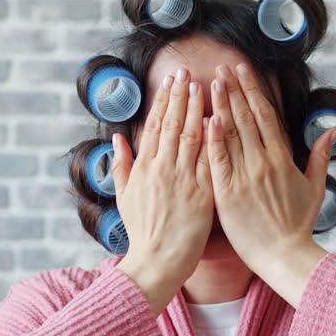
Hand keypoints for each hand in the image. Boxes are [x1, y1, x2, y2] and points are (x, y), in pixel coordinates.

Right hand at [110, 67, 214, 289]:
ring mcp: (181, 180)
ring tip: (202, 85)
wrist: (156, 263)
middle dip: (180, 96)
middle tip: (186, 72)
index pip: (154, 126)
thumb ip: (121, 165)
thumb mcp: (124, 197)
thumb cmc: (142, 234)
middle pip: (172, 124)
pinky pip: (207, 160)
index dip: (163, 101)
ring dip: (196, 108)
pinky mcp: (200, 194)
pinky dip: (212, 138)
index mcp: (143, 168)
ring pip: (190, 136)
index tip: (171, 81)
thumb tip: (117, 138)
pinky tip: (217, 118)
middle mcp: (161, 169)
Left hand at [205, 62, 335, 275]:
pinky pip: (219, 160)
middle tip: (223, 67)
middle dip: (235, 89)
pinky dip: (213, 138)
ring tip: (212, 82)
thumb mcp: (315, 188)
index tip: (243, 70)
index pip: (266, 115)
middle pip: (247, 117)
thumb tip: (333, 131)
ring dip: (222, 105)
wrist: (284, 255)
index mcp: (283, 158)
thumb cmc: (298, 225)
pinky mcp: (228, 193)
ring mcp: (246, 176)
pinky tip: (207, 117)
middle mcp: (264, 162)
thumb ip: (320, 156)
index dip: (254, 90)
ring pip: (232, 133)